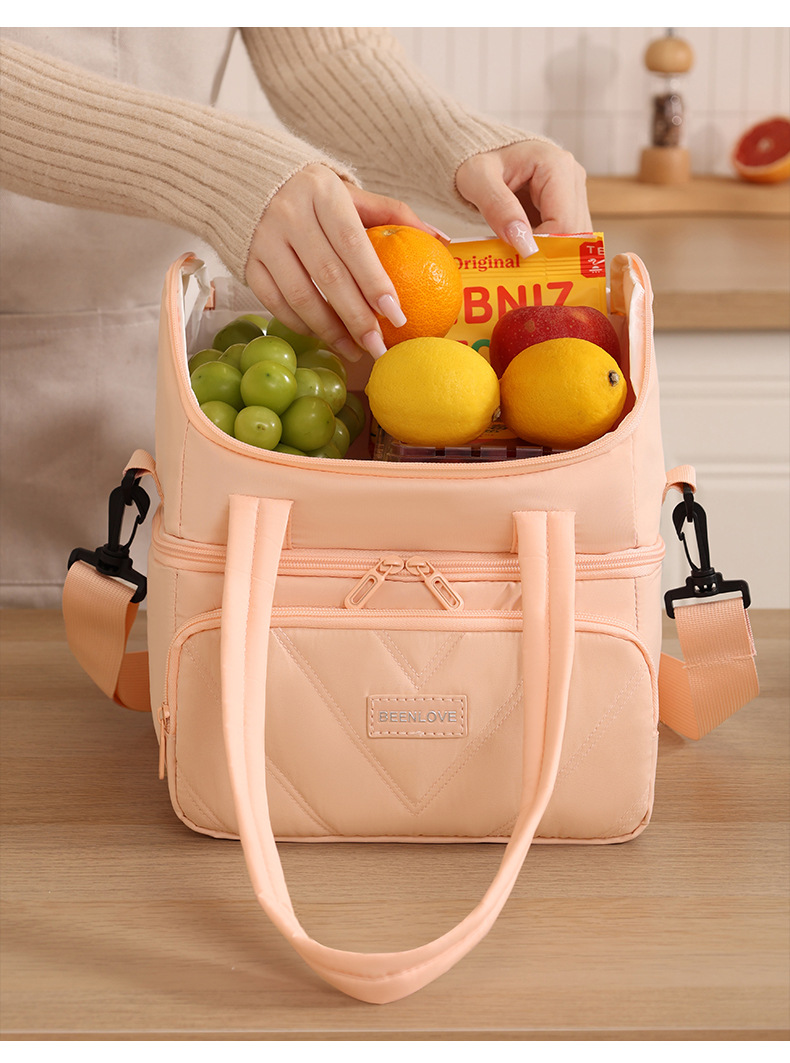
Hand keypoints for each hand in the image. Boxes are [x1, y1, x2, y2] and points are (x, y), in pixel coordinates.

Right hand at [245, 164, 436, 360]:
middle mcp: (290, 213)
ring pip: (301, 296)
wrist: (252, 181)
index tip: (396, 315)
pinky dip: (302, 325)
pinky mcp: (248, 262)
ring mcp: (264, 239)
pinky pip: (276, 303)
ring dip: (330, 330)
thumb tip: (443, 240)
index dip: (374, 282)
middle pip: (329, 276)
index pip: (353, 244)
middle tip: (378, 347)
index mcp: (323, 192)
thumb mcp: (354, 194)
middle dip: (357, 318)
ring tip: (355, 349)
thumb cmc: (317, 195)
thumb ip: (395, 214)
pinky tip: (325, 336)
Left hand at [455, 141, 590, 257]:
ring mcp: (573, 191)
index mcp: (556, 165)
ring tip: (520, 254)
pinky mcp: (567, 204)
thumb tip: (525, 246)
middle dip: (548, 253)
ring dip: (549, 252)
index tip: (518, 260)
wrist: (479, 153)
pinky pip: (566, 235)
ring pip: (574, 237)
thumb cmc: (475, 159)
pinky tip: (526, 248)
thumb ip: (498, 208)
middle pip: (574, 232)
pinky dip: (548, 248)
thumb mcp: (477, 180)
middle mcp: (573, 176)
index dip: (543, 247)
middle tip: (518, 263)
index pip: (563, 223)